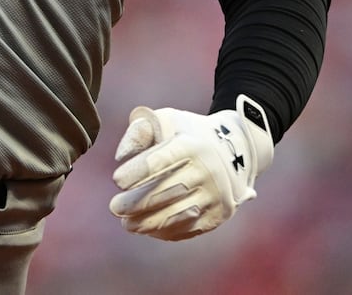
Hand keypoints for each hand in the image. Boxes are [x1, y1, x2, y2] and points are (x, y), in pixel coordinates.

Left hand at [108, 95, 273, 240]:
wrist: (236, 149)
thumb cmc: (188, 134)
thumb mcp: (167, 120)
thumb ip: (140, 130)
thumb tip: (121, 156)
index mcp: (192, 145)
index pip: (160, 160)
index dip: (136, 171)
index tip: (116, 179)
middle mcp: (207, 170)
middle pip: (167, 191)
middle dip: (137, 202)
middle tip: (115, 207)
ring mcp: (216, 194)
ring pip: (178, 214)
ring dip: (148, 223)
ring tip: (127, 224)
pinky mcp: (220, 213)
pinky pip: (189, 228)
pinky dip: (166, 231)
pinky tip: (148, 228)